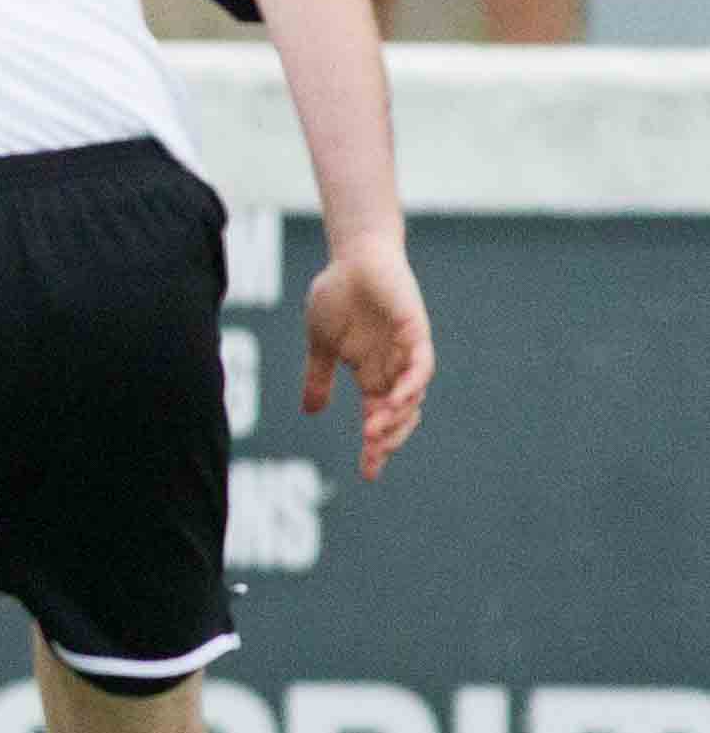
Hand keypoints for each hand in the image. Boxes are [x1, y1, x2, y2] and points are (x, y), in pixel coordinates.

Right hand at [302, 238, 433, 480]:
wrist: (352, 257)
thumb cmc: (337, 296)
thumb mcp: (321, 344)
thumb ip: (319, 377)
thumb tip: (311, 412)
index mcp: (371, 375)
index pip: (377, 420)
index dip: (375, 447)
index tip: (367, 475)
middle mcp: (393, 369)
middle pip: (399, 415)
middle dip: (389, 438)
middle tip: (372, 454)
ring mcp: (406, 352)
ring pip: (411, 395)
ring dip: (396, 416)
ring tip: (374, 431)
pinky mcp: (415, 331)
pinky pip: (421, 365)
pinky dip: (412, 383)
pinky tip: (397, 398)